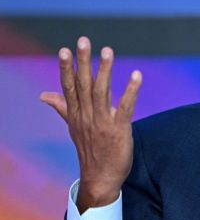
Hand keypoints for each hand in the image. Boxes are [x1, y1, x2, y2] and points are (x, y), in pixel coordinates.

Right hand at [40, 36, 142, 212]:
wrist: (101, 179)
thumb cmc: (90, 151)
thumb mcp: (74, 127)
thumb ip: (62, 107)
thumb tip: (43, 95)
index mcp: (76, 114)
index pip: (69, 87)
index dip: (66, 68)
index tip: (64, 49)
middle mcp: (86, 116)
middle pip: (83, 85)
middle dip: (83, 62)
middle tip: (83, 41)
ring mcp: (102, 123)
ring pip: (102, 92)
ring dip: (104, 71)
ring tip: (107, 51)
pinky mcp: (119, 130)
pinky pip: (125, 107)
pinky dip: (131, 91)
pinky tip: (136, 75)